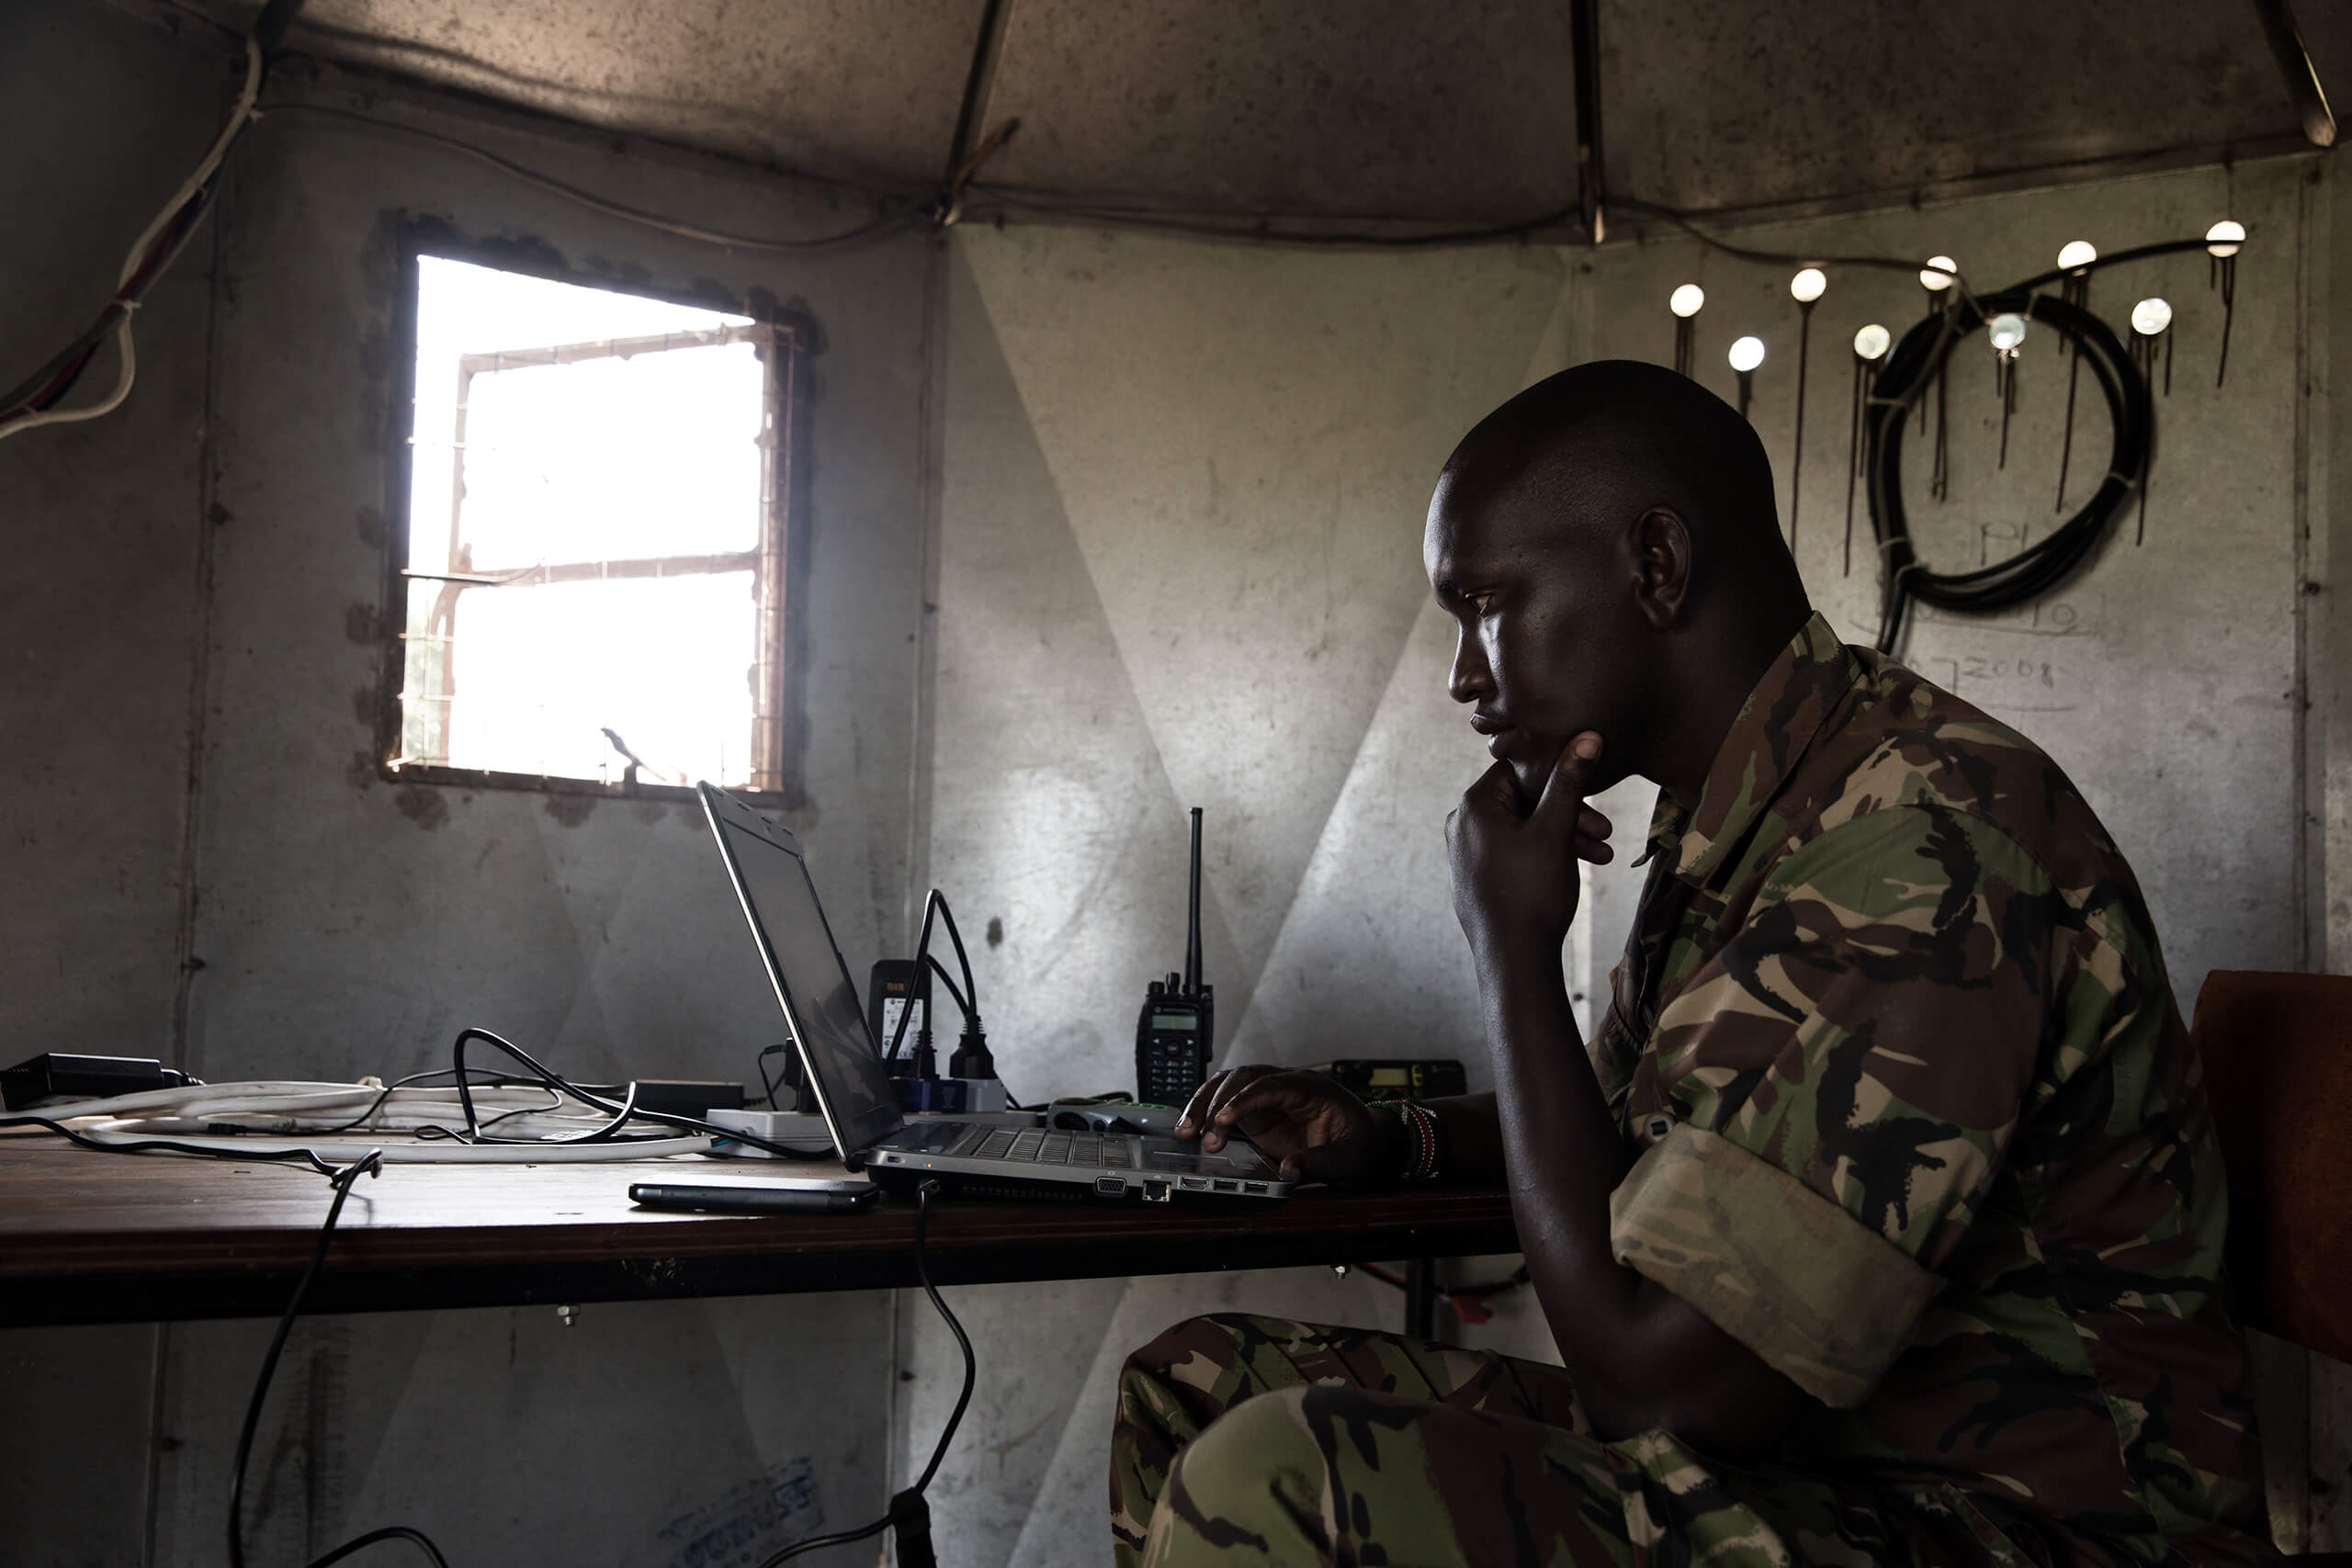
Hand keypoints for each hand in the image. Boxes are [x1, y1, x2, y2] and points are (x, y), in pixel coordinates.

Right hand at [1172, 1065, 1384, 1185]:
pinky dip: (1209, 1114)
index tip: (1223, 1119)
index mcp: (1309, 1088)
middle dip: (1215, 1103)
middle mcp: (1285, 1085)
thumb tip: (1289, 1171)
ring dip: (1205, 1105)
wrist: (1365, 1139)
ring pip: (1229, 1086)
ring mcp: (1270, 1096)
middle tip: (1199, 1134)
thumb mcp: (1347, 1157)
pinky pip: (1228, 1103)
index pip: (1269, 1085)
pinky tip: (1195, 1131)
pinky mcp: (1260, 1111)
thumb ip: (1319, 1163)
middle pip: (1241, 1078)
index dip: (1243, 1100)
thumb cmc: (1359, 1142)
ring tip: (1186, 1132)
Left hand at [1446, 731, 1611, 958]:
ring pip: (1525, 829)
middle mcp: (1463, 824)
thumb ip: (1570, 781)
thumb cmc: (1532, 893)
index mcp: (1474, 805)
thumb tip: (1586, 735)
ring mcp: (1467, 852)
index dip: (1560, 778)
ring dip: (1565, 837)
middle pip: (1525, 800)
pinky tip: (1579, 868)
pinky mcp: (1477, 876)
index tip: (1594, 795)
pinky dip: (1546, 855)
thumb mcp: (1556, 831)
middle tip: (1607, 831)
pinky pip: (1515, 852)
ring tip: (1603, 855)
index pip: (1521, 769)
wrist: (1514, 961)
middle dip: (1570, 814)